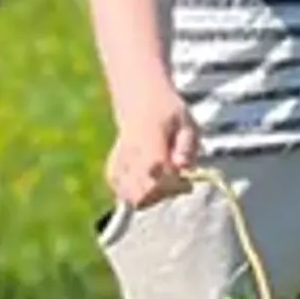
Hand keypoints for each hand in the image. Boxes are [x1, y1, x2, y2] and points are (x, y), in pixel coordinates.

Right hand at [106, 93, 202, 208]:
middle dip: (163, 194)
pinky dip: (138, 195)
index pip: (155, 173)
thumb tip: (183, 167)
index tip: (187, 182)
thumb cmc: (168, 113)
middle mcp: (129, 153)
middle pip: (141, 192)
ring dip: (151, 197)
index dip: (172, 185)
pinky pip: (122, 194)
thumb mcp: (186, 122)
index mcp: (148, 139)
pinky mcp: (112, 170)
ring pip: (130, 198)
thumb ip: (186, 145)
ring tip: (164, 183)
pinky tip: (151, 183)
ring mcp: (118, 163)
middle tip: (178, 182)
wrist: (139, 100)